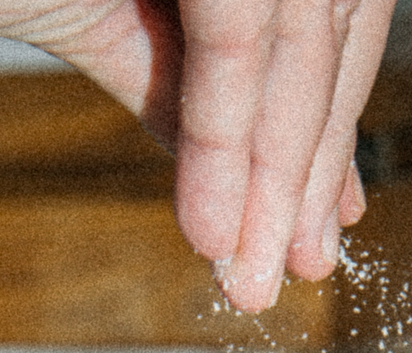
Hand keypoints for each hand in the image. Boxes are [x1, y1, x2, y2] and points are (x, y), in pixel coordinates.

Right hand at [0, 0, 393, 309]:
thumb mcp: (90, 12)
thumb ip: (168, 73)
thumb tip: (229, 158)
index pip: (312, 17)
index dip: (320, 124)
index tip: (309, 219)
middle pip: (321, 29)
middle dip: (308, 165)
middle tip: (288, 266)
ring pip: (293, 38)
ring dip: (274, 174)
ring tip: (246, 267)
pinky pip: (238, 29)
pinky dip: (227, 135)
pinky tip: (212, 224)